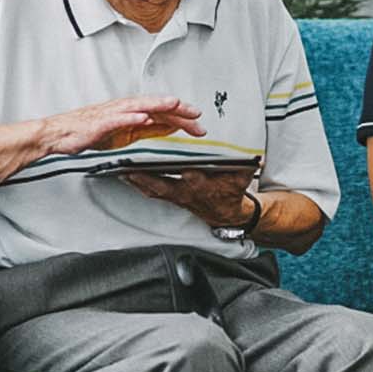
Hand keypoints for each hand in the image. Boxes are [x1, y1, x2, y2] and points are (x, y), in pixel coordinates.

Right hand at [41, 97, 205, 153]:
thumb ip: (148, 129)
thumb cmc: (91, 131)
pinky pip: (117, 119)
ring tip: (175, 104)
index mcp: (133, 112)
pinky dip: (130, 117)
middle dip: (177, 110)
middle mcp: (125, 108)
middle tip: (197, 115)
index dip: (182, 116)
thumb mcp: (127, 133)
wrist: (62, 134)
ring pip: (139, 106)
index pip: (162, 112)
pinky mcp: (99, 123)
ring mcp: (112, 114)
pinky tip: (142, 118)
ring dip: (158, 104)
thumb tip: (170, 127)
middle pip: (156, 107)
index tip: (199, 122)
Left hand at [121, 169, 257, 226]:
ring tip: (118, 166)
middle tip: (126, 165)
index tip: (166, 164)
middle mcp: (184, 191)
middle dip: (142, 175)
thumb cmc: (230, 191)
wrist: (226, 213)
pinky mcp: (167, 196)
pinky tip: (124, 172)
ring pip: (150, 187)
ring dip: (134, 178)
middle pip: (159, 183)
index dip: (177, 171)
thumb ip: (246, 167)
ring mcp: (173, 195)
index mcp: (201, 185)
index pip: (189, 177)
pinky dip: (135, 181)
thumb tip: (255, 158)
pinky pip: (147, 189)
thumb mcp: (241, 178)